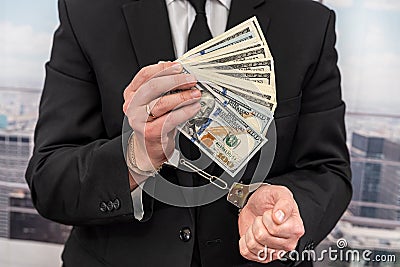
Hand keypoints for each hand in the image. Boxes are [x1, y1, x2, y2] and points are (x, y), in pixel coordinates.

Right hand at [123, 62, 200, 184]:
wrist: (149, 148)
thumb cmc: (154, 122)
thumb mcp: (154, 102)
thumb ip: (163, 87)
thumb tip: (182, 73)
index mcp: (132, 93)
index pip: (146, 75)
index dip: (164, 68)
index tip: (179, 67)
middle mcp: (132, 105)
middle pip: (154, 86)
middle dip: (176, 81)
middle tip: (191, 80)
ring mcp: (139, 120)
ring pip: (162, 103)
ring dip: (183, 96)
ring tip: (196, 94)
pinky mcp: (150, 132)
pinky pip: (170, 119)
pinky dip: (185, 112)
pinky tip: (194, 108)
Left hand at [238, 185, 304, 262]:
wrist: (256, 204)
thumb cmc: (269, 200)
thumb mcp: (279, 193)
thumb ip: (284, 203)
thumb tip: (280, 216)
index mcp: (295, 228)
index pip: (274, 229)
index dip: (267, 218)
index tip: (270, 213)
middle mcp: (288, 243)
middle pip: (262, 237)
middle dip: (257, 224)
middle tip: (263, 219)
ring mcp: (275, 252)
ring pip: (253, 245)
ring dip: (251, 232)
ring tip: (259, 225)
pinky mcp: (262, 256)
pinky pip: (247, 252)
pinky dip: (245, 241)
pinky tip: (253, 234)